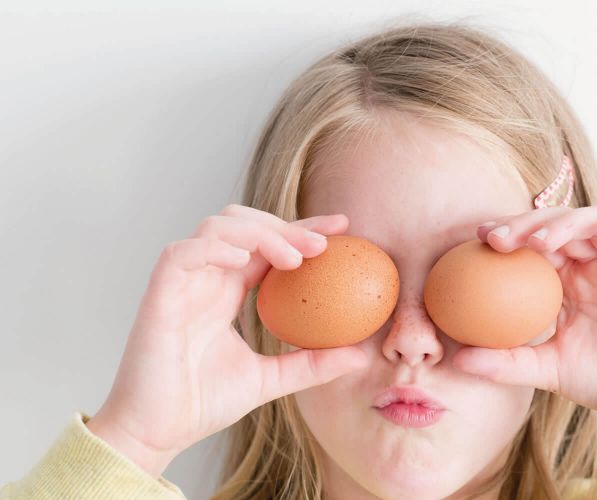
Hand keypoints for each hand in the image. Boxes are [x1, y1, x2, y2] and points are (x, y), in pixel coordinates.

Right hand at [86, 204, 368, 476]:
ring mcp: (181, 284)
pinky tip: (244, 257)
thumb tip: (361, 357)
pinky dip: (213, 247)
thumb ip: (312, 364)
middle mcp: (205, 279)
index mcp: (227, 292)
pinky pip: (182, 253)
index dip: (302, 230)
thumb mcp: (272, 379)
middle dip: (285, 225)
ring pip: (215, 227)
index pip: (267, 246)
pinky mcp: (159, 295)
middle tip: (324, 244)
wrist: (156, 433)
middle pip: (244, 224)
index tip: (343, 229)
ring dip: (258, 232)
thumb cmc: (202, 405)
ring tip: (293, 258)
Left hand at [452, 205, 596, 432]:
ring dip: (570, 223)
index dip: (511, 232)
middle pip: (563, 223)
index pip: (538, 241)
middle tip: (500, 238)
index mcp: (571, 277)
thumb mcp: (547, 370)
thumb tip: (455, 360)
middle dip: (530, 223)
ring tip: (543, 241)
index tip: (479, 239)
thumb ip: (505, 361)